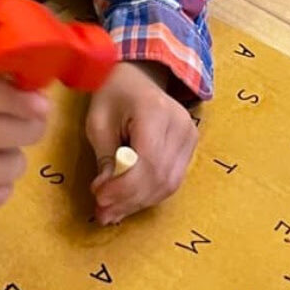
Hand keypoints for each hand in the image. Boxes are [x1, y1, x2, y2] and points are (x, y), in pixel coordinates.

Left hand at [85, 61, 197, 225]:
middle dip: (129, 199)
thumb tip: (106, 194)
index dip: (124, 186)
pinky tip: (126, 202)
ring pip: (168, 184)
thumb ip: (105, 157)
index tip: (99, 197)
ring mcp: (190, 136)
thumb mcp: (98, 120)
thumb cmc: (112, 93)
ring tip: (111, 213)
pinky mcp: (190, 147)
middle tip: (102, 212)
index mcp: (155, 111)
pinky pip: (172, 179)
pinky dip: (148, 194)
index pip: (147, 161)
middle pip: (160, 177)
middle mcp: (181, 125)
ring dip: (138, 202)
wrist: (137, 76)